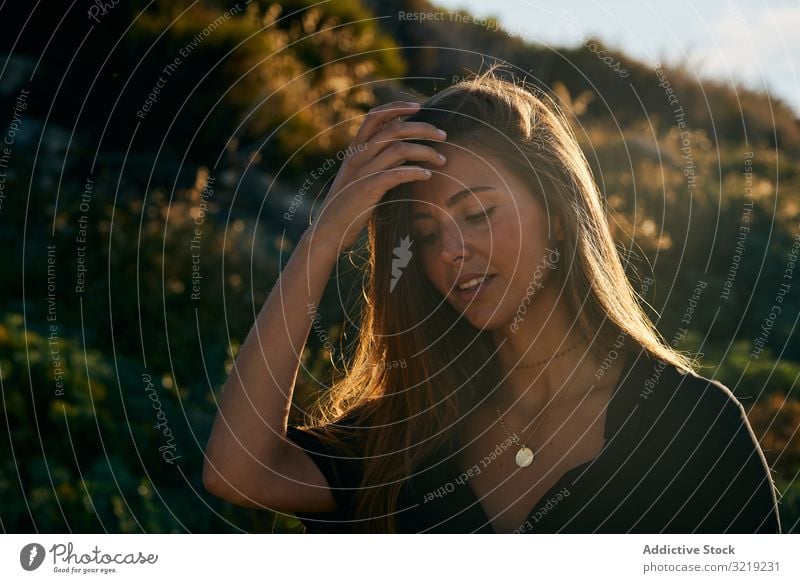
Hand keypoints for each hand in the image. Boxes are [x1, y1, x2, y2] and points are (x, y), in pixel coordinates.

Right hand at [310, 101, 446, 253]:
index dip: (397, 107)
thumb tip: (405, 151)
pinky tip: (428, 175)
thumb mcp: (360, 178)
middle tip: (443, 135)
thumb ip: (378, 162)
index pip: (375, 116)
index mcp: (355, 150)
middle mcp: (358, 156)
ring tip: (442, 160)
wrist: (328, 231)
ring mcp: (362, 172)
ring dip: (426, 151)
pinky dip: (416, 172)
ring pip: (399, 149)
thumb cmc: (348, 207)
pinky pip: (397, 174)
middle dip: (423, 128)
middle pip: (394, 129)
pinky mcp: (368, 189)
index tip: (419, 107)